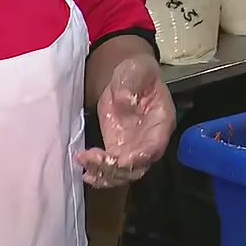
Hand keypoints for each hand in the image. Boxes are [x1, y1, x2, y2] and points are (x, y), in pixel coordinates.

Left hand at [77, 56, 174, 187]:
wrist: (126, 78)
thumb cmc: (137, 72)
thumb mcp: (136, 71)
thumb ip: (131, 85)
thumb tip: (125, 101)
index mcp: (161, 122)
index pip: (155, 147)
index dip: (140, 157)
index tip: (121, 160)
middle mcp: (149, 142)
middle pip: (137, 168)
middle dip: (116, 169)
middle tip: (94, 160)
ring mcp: (133, 148)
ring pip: (122, 173)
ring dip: (104, 174)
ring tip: (84, 164)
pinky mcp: (117, 149)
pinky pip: (110, 168)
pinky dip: (97, 171)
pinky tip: (83, 168)